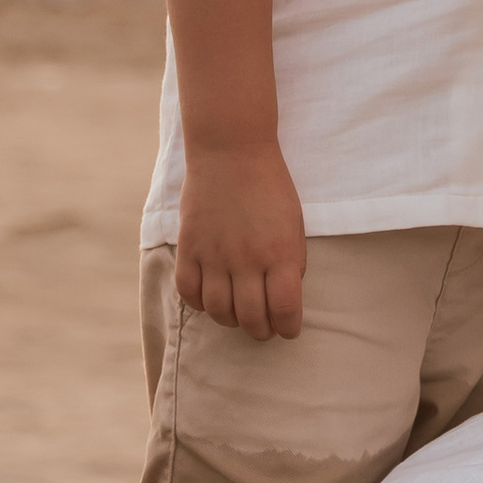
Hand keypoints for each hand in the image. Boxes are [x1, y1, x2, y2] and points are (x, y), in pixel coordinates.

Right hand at [176, 140, 305, 341]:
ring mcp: (215, 254)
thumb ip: (290, 262)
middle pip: (251, 317)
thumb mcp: (294, 225)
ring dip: (230, 320)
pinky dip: (198, 303)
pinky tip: (209, 299)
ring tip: (237, 315)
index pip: (285, 309)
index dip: (288, 328)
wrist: (232, 151)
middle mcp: (247, 259)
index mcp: (280, 253)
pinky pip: (188, 291)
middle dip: (261, 331)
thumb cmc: (270, 187)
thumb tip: (283, 297)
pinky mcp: (190, 246)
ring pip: (218, 310)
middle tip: (263, 329)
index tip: (288, 330)